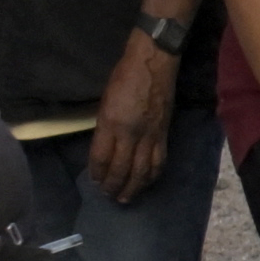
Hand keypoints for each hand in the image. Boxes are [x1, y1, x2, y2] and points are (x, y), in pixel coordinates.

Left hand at [91, 33, 180, 203]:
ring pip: (141, 171)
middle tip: (108, 196)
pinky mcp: (164, 133)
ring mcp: (150, 135)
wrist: (154, 62)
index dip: (97, 173)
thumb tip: (104, 149)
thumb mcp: (105, 101)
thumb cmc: (124, 77)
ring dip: (133, 187)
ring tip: (126, 197)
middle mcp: (130, 133)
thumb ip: (104, 127)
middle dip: (113, 186)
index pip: (101, 158)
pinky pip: (158, 161)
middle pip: (121, 169)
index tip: (94, 182)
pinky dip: (151, 175)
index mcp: (110, 123)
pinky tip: (146, 182)